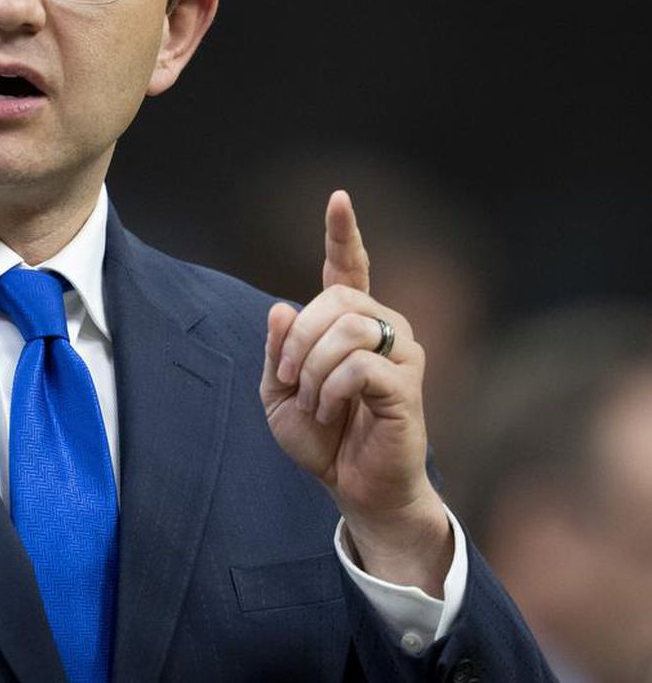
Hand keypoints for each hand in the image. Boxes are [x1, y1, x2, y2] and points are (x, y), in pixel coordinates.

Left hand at [260, 190, 450, 593]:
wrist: (351, 487)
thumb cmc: (321, 438)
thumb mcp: (279, 393)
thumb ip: (277, 351)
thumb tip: (281, 308)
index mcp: (349, 323)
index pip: (348, 266)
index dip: (343, 232)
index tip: (339, 198)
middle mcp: (383, 327)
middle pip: (334, 299)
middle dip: (297, 340)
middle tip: (291, 380)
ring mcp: (401, 353)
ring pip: (346, 329)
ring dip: (313, 369)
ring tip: (315, 402)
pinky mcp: (407, 385)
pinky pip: (358, 366)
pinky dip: (331, 390)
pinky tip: (334, 412)